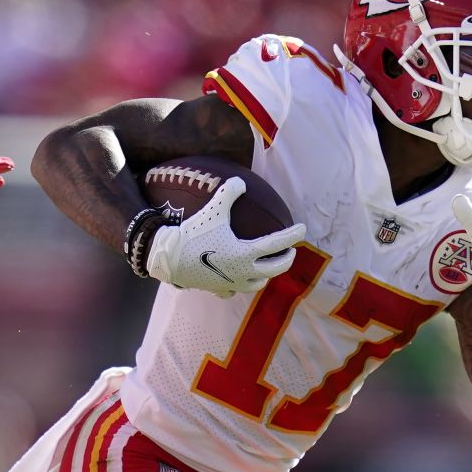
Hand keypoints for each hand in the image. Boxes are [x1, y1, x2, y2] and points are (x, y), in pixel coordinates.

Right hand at [146, 177, 305, 297]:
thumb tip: (241, 180)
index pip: (276, 244)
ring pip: (257, 284)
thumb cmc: (193, 234)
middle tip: (291, 251)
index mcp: (245, 254)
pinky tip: (237, 280)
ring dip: (266, 275)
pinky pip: (234, 291)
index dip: (292, 236)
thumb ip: (228, 194)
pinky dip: (239, 285)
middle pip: (275, 269)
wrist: (168, 258)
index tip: (303, 229)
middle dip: (286, 260)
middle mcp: (243, 272)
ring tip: (267, 267)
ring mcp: (232, 284)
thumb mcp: (212, 211)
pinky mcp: (218, 290)